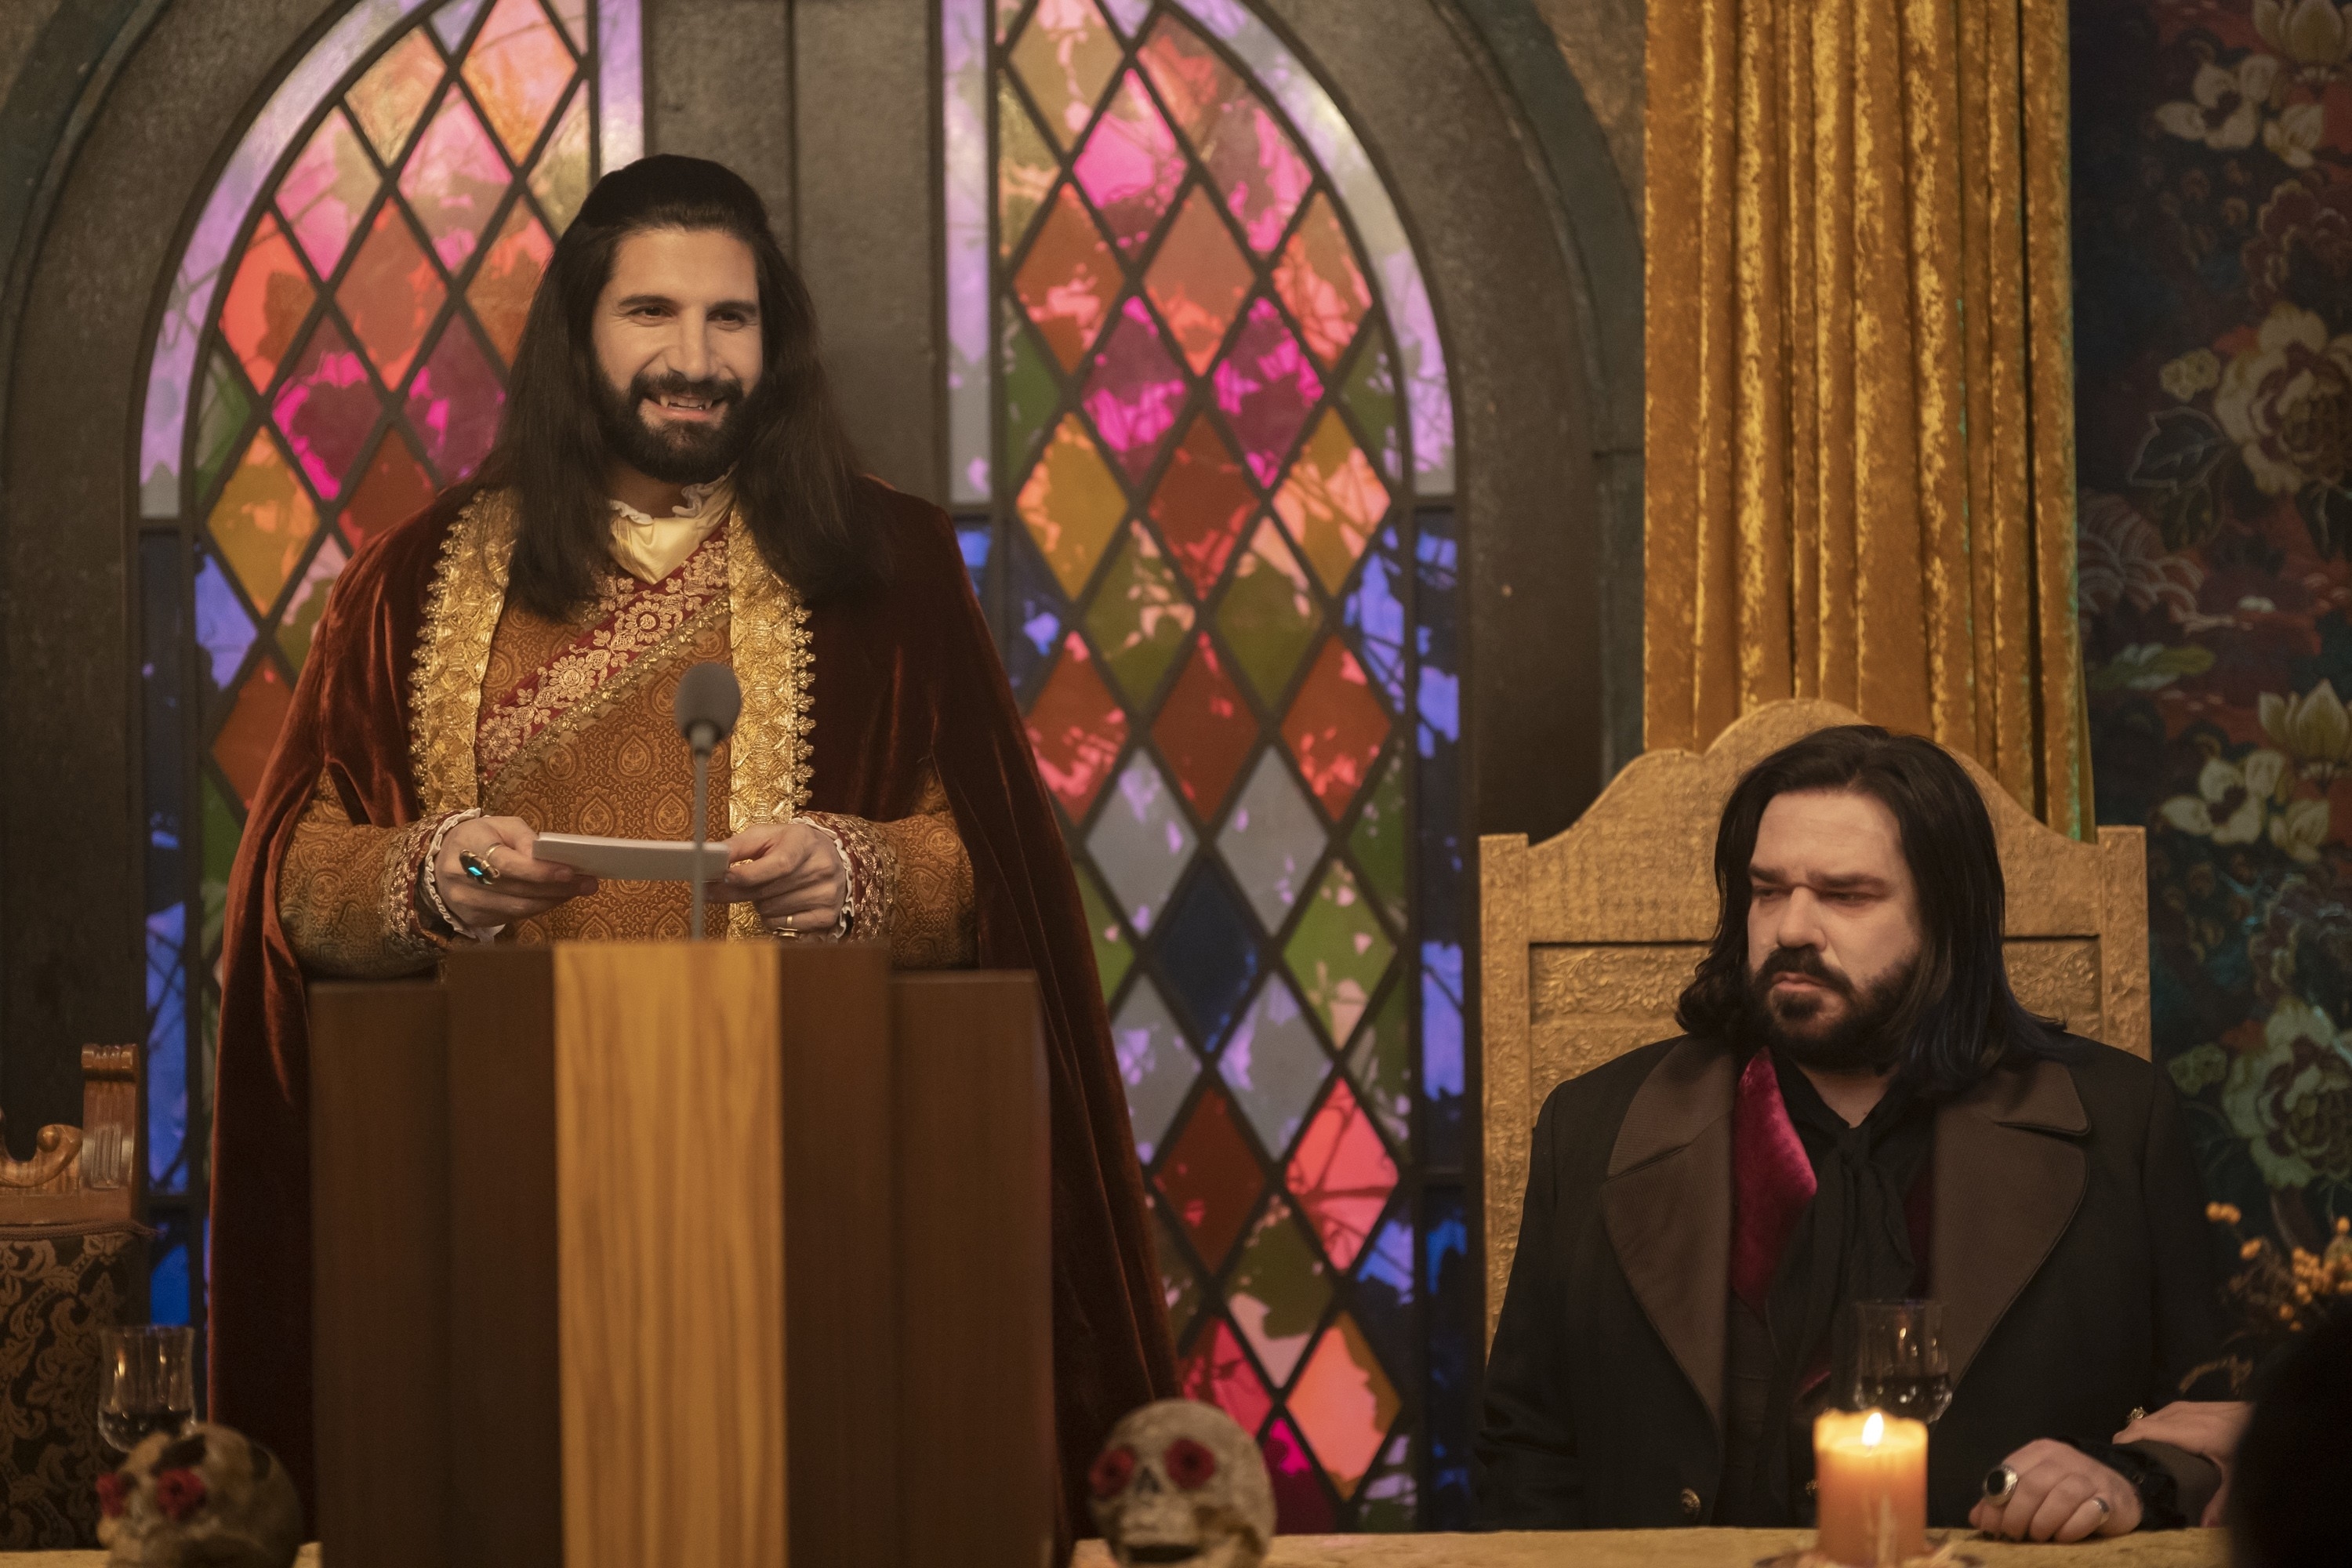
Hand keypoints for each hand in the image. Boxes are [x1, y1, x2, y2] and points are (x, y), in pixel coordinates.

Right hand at [435, 816, 597, 930]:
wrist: (442, 860)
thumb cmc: (479, 838)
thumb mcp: (500, 825)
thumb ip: (525, 838)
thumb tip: (549, 857)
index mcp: (467, 845)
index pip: (508, 864)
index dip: (540, 871)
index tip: (571, 871)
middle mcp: (461, 877)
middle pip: (517, 889)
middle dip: (557, 887)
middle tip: (588, 883)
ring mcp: (465, 901)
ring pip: (517, 908)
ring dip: (553, 901)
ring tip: (578, 890)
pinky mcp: (471, 917)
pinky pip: (512, 917)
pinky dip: (539, 908)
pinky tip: (556, 898)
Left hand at [720, 821, 844, 933]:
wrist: (833, 858)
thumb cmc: (792, 845)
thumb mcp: (767, 835)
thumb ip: (738, 845)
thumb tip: (710, 856)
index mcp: (805, 842)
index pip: (779, 864)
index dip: (748, 874)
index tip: (723, 877)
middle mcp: (821, 868)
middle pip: (767, 891)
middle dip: (736, 891)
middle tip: (714, 890)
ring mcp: (826, 894)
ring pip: (770, 910)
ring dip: (757, 903)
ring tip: (764, 890)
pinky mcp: (826, 916)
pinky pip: (782, 926)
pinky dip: (771, 918)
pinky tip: (777, 903)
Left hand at [1970, 1439, 2140, 1541]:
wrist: (2119, 1489)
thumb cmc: (2067, 1490)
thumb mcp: (2034, 1488)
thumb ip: (2004, 1499)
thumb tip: (1976, 1518)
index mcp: (2040, 1452)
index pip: (2009, 1472)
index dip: (1995, 1501)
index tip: (1990, 1526)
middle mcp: (2064, 1459)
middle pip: (2033, 1486)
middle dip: (2017, 1515)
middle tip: (2013, 1535)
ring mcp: (2089, 1477)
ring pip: (2059, 1498)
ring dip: (2042, 1523)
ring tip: (2037, 1537)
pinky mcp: (2110, 1499)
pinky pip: (2087, 1514)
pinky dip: (2069, 1529)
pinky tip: (2062, 1537)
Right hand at [2116, 1400, 2248, 1525]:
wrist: (2273, 1415)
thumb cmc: (2255, 1443)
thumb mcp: (2240, 1474)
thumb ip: (2222, 1501)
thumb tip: (2206, 1527)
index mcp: (2190, 1430)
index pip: (2143, 1430)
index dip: (2124, 1444)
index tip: (2114, 1463)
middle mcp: (2182, 1414)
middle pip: (2140, 1424)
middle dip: (2126, 1443)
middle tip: (2123, 1468)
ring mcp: (2184, 1407)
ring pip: (2148, 1418)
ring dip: (2138, 1436)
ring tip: (2136, 1459)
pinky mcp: (2189, 1406)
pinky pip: (2159, 1416)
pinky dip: (2151, 1430)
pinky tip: (2156, 1446)